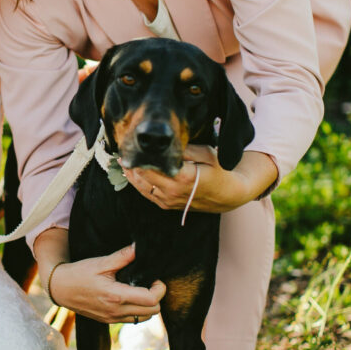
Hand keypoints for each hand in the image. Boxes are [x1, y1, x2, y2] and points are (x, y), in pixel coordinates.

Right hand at [49, 243, 165, 324]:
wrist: (60, 288)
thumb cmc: (79, 273)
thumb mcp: (101, 262)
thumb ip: (123, 256)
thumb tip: (139, 247)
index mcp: (116, 296)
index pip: (151, 300)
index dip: (159, 288)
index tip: (154, 278)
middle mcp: (116, 311)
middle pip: (153, 311)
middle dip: (156, 296)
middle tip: (149, 282)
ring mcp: (112, 318)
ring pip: (145, 318)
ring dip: (148, 305)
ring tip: (139, 289)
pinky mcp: (109, 321)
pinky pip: (133, 320)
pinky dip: (138, 310)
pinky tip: (130, 296)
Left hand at [122, 146, 276, 212]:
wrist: (227, 196)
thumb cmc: (219, 172)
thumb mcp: (207, 154)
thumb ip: (186, 149)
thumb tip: (166, 144)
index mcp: (183, 177)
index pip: (153, 165)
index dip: (140, 155)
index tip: (131, 144)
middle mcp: (173, 191)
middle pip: (143, 175)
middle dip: (133, 163)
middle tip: (124, 149)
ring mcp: (168, 201)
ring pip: (142, 186)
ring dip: (132, 173)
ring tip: (123, 160)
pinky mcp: (166, 205)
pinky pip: (146, 194)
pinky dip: (137, 183)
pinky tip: (131, 173)